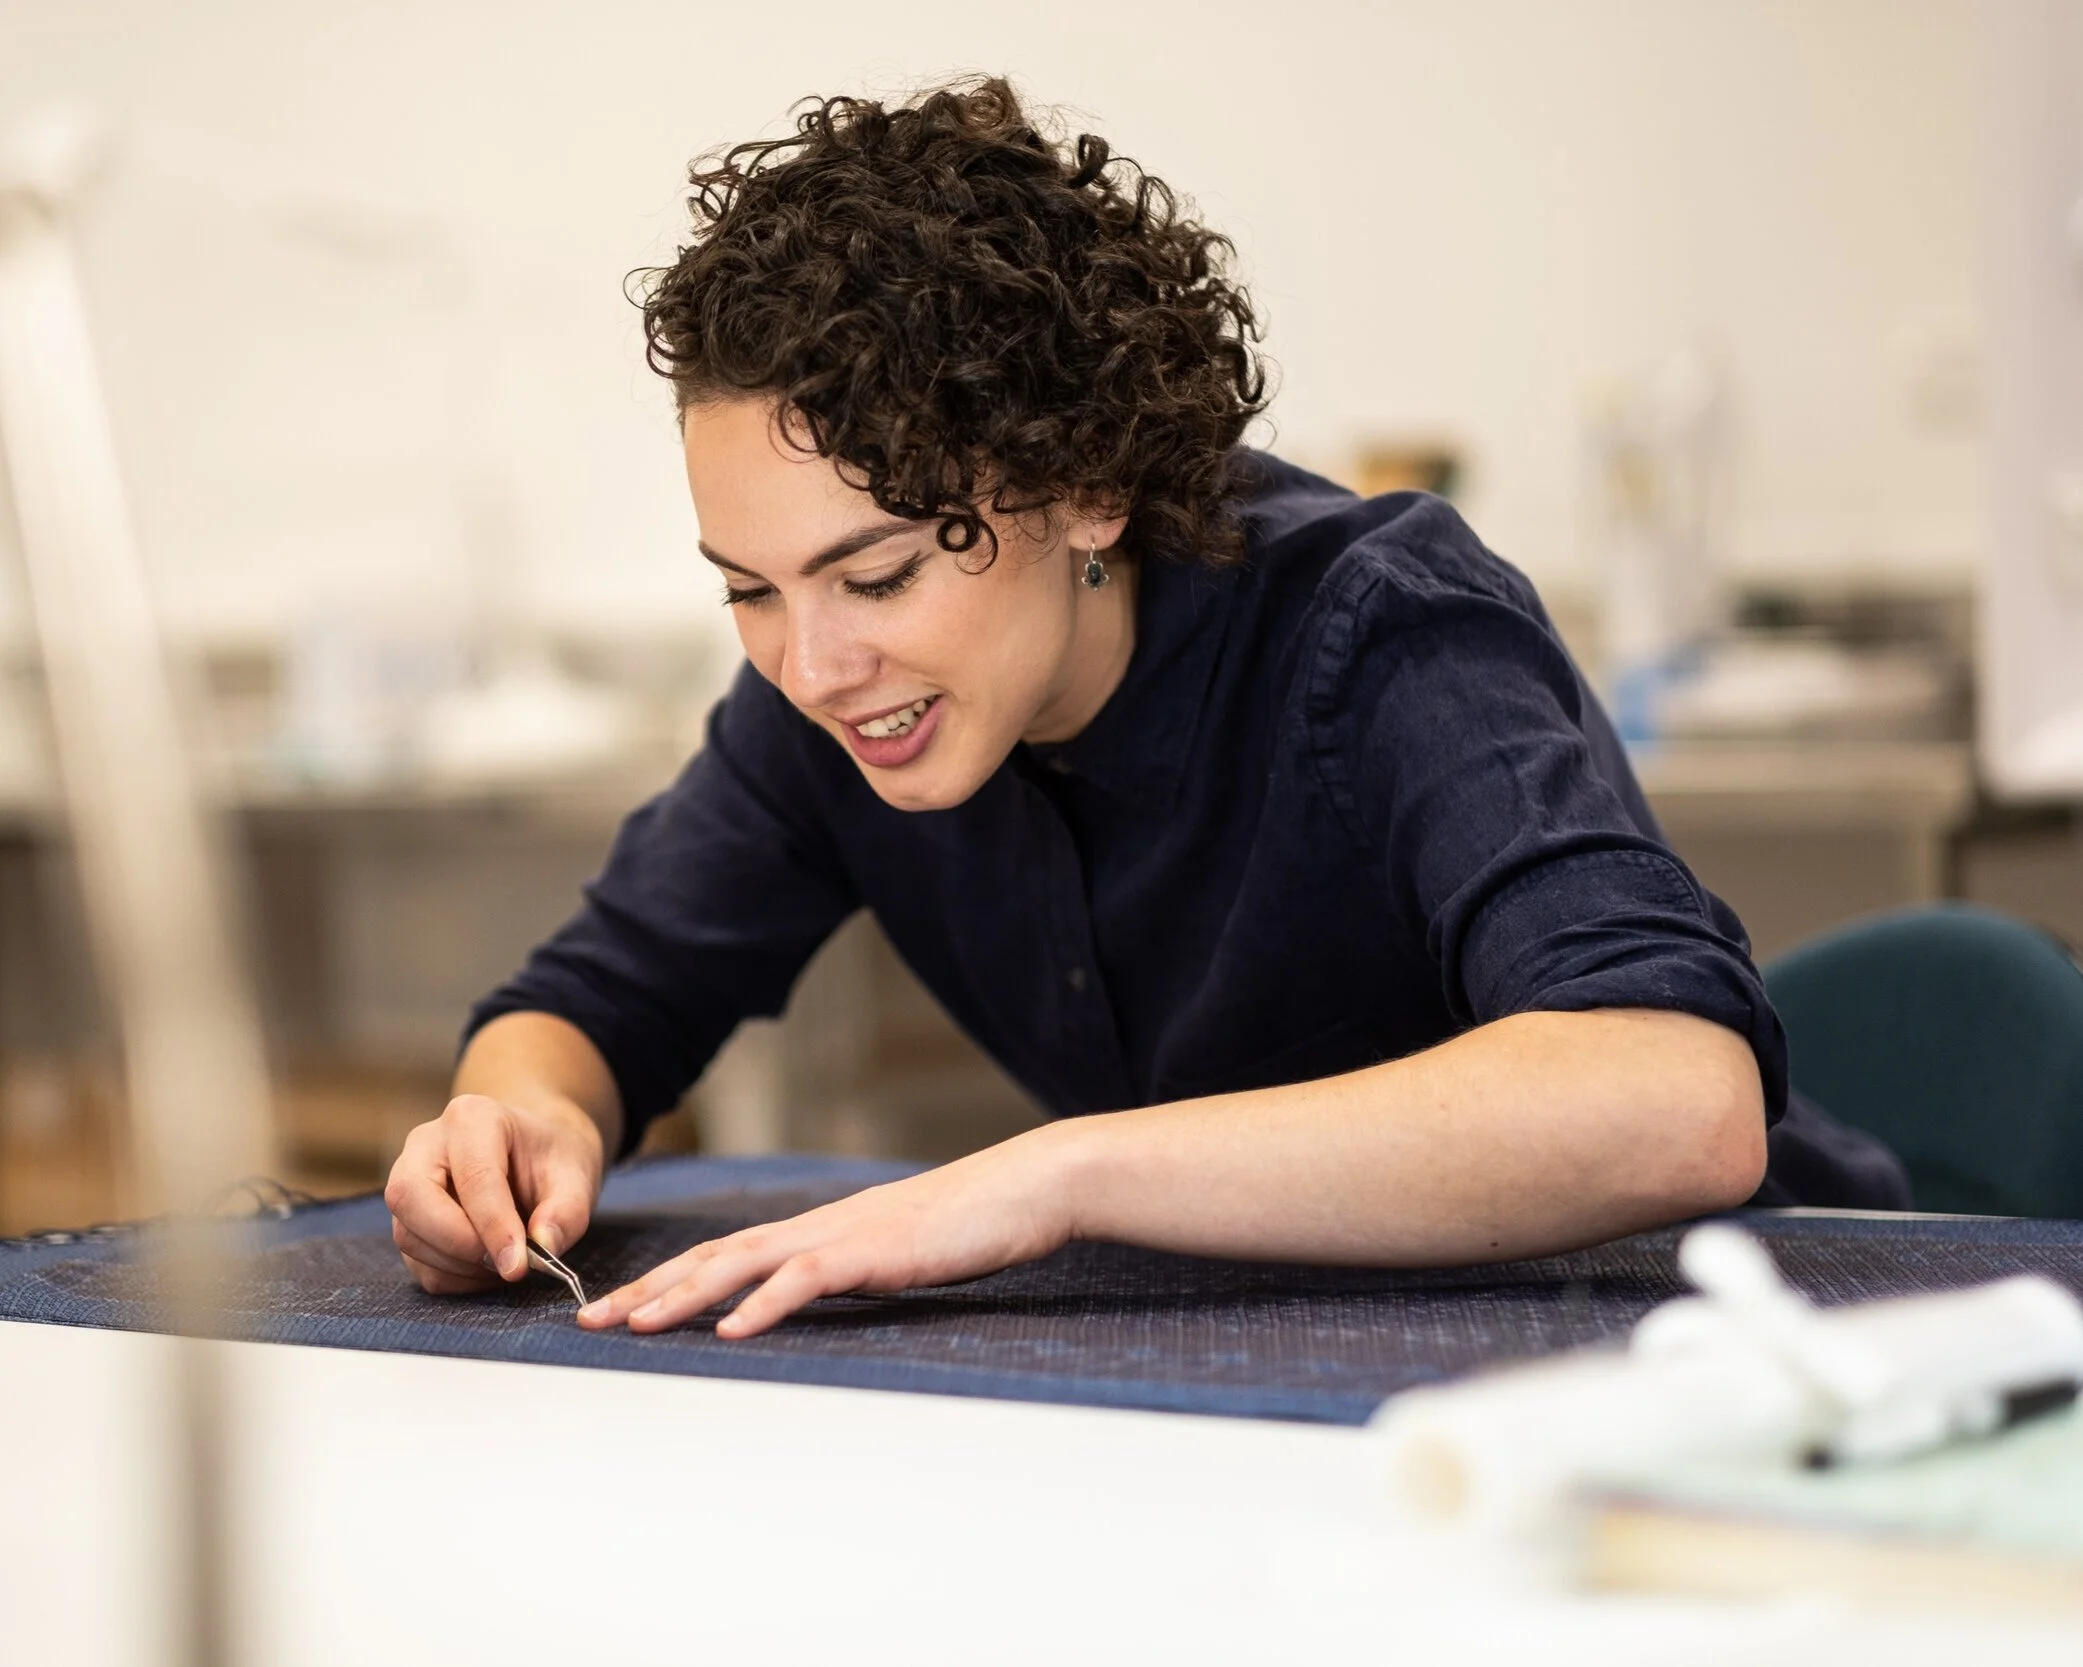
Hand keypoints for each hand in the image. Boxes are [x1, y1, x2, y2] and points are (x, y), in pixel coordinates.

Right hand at [384, 1093, 605, 1294]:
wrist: (534, 1156)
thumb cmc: (553, 1160)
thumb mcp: (577, 1177)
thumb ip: (567, 1211)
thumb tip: (543, 1247)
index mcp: (473, 1118)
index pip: (473, 1176)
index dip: (494, 1226)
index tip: (518, 1265)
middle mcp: (427, 1143)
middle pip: (410, 1197)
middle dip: (457, 1243)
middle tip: (506, 1264)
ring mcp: (407, 1179)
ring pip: (408, 1235)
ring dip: (459, 1265)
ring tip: (507, 1261)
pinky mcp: (406, 1218)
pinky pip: (415, 1261)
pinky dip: (453, 1277)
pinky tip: (488, 1266)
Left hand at [577, 1126, 1080, 1338]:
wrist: (1025, 1188)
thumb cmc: (969, 1224)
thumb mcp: (894, 1255)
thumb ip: (849, 1274)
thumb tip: (812, 1301)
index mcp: (818, 1231)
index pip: (725, 1255)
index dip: (666, 1282)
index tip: (617, 1309)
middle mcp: (817, 1227)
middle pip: (713, 1256)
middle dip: (649, 1290)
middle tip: (590, 1321)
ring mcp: (844, 1235)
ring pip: (745, 1262)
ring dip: (685, 1295)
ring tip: (637, 1325)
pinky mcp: (877, 1250)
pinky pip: (809, 1277)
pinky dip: (767, 1303)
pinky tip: (734, 1329)